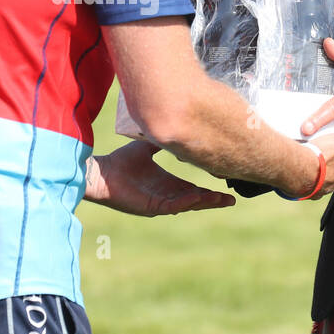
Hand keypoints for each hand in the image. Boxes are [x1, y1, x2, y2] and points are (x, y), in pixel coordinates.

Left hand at [85, 141, 235, 216]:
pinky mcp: (149, 207)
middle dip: (213, 200)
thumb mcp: (146, 146)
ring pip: (186, 204)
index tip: (226, 187)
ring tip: (221, 200)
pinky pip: (171, 206)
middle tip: (231, 199)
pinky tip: (197, 196)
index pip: (193, 188)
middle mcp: (165, 195)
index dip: (209, 190)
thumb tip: (176, 126)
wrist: (101, 171)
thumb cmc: (121, 160)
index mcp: (167, 183)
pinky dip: (184, 201)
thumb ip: (162, 140)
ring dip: (204, 202)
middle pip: (195, 199)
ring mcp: (158, 203)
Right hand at [303, 116, 333, 195]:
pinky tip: (297, 170)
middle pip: (333, 175)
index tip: (333, 152)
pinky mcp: (304, 192)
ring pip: (319, 181)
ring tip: (307, 161)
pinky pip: (305, 186)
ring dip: (314, 174)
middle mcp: (333, 185)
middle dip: (327, 168)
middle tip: (319, 156)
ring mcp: (318, 190)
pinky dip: (302, 179)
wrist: (297, 167)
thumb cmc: (321, 155)